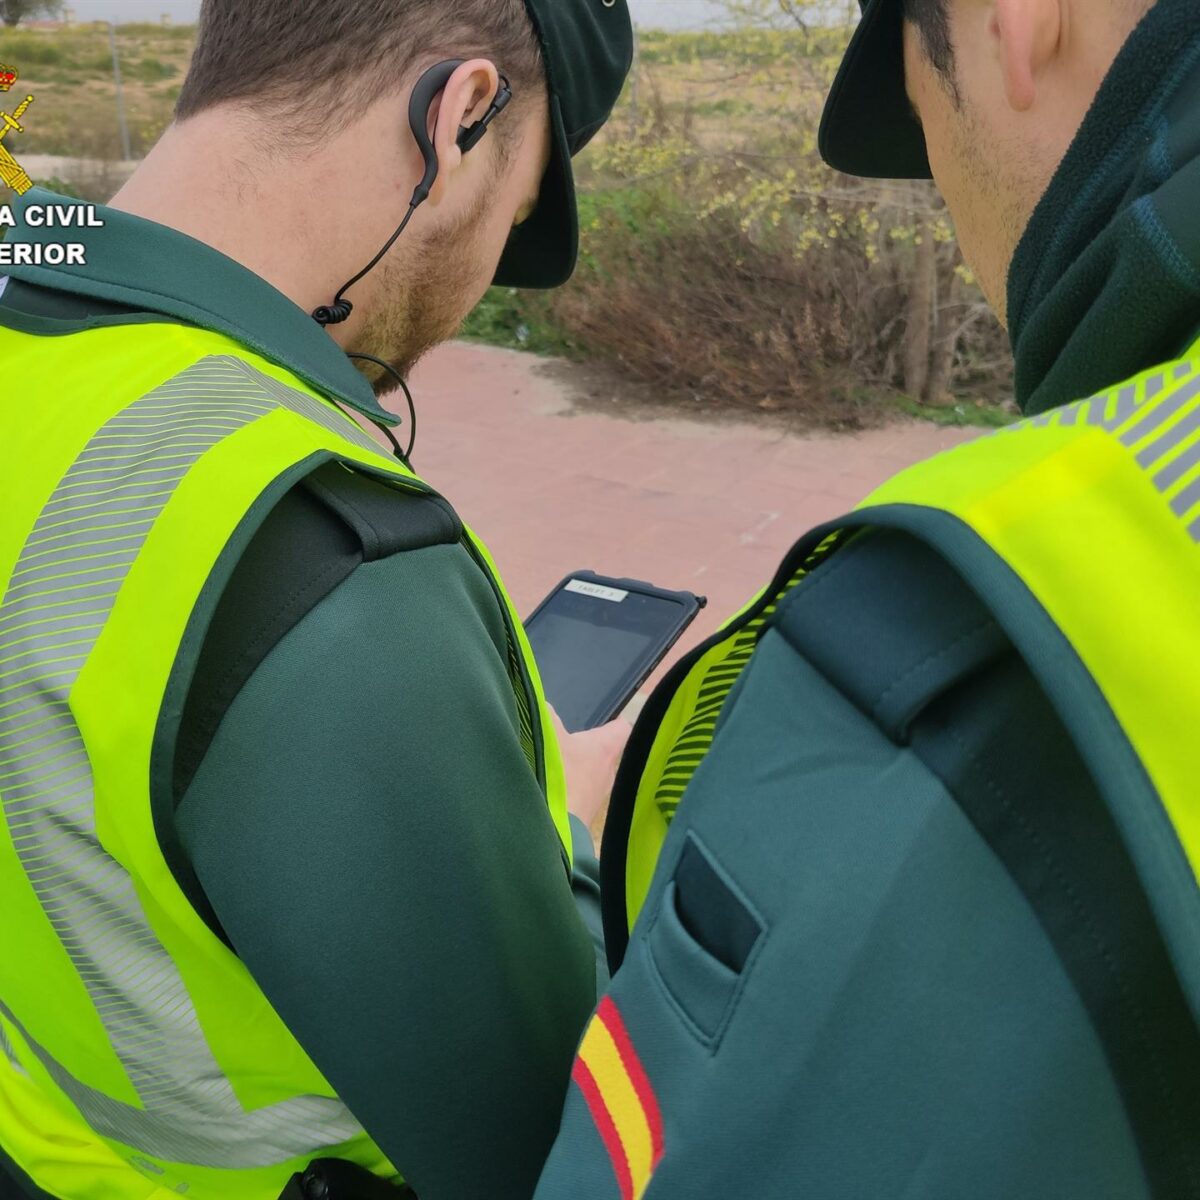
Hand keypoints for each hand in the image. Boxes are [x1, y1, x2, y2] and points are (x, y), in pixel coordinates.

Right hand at [550, 707, 631, 834]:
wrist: (551, 829)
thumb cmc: (556, 774)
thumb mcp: (547, 734)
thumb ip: (547, 715)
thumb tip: (545, 707)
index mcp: (606, 749)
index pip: (622, 729)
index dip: (614, 720)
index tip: (605, 716)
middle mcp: (609, 773)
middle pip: (606, 754)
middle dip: (589, 747)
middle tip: (569, 740)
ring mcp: (598, 798)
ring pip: (593, 777)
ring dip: (577, 771)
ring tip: (554, 765)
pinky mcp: (584, 817)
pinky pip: (580, 797)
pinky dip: (568, 791)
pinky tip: (547, 788)